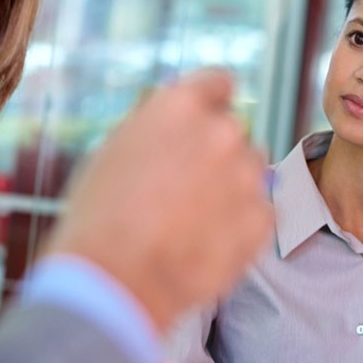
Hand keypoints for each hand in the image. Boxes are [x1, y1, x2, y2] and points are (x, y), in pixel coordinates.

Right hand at [43, 70, 271, 332]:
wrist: (116, 279)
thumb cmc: (100, 216)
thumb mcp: (112, 150)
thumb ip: (152, 128)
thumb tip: (170, 126)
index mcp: (180, 106)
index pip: (217, 83)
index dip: (208, 102)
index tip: (203, 120)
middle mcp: (223, 131)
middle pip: (232, 131)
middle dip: (213, 153)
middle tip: (183, 186)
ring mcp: (248, 176)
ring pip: (249, 171)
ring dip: (229, 186)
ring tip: (191, 220)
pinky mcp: (262, 219)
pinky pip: (257, 212)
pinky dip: (238, 224)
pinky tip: (203, 241)